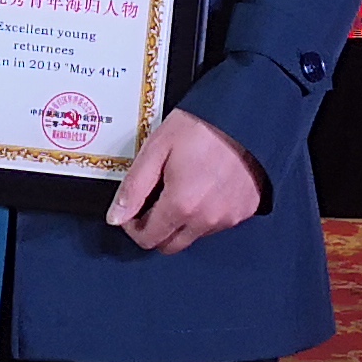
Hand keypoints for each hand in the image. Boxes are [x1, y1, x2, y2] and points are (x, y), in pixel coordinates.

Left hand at [107, 109, 260, 253]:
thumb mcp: (157, 149)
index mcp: (181, 205)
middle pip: (170, 246)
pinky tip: (205, 188)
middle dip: (155, 229)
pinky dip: (206, 214)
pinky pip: (218, 224)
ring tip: (183, 187)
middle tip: (154, 201)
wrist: (245, 115)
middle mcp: (207, 219)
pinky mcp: (245, 210)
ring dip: (182, 222)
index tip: (133, 209)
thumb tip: (116, 217)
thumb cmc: (202, 126)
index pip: (148, 240)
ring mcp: (229, 217)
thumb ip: (133, 188)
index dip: (133, 227)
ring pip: (194, 236)